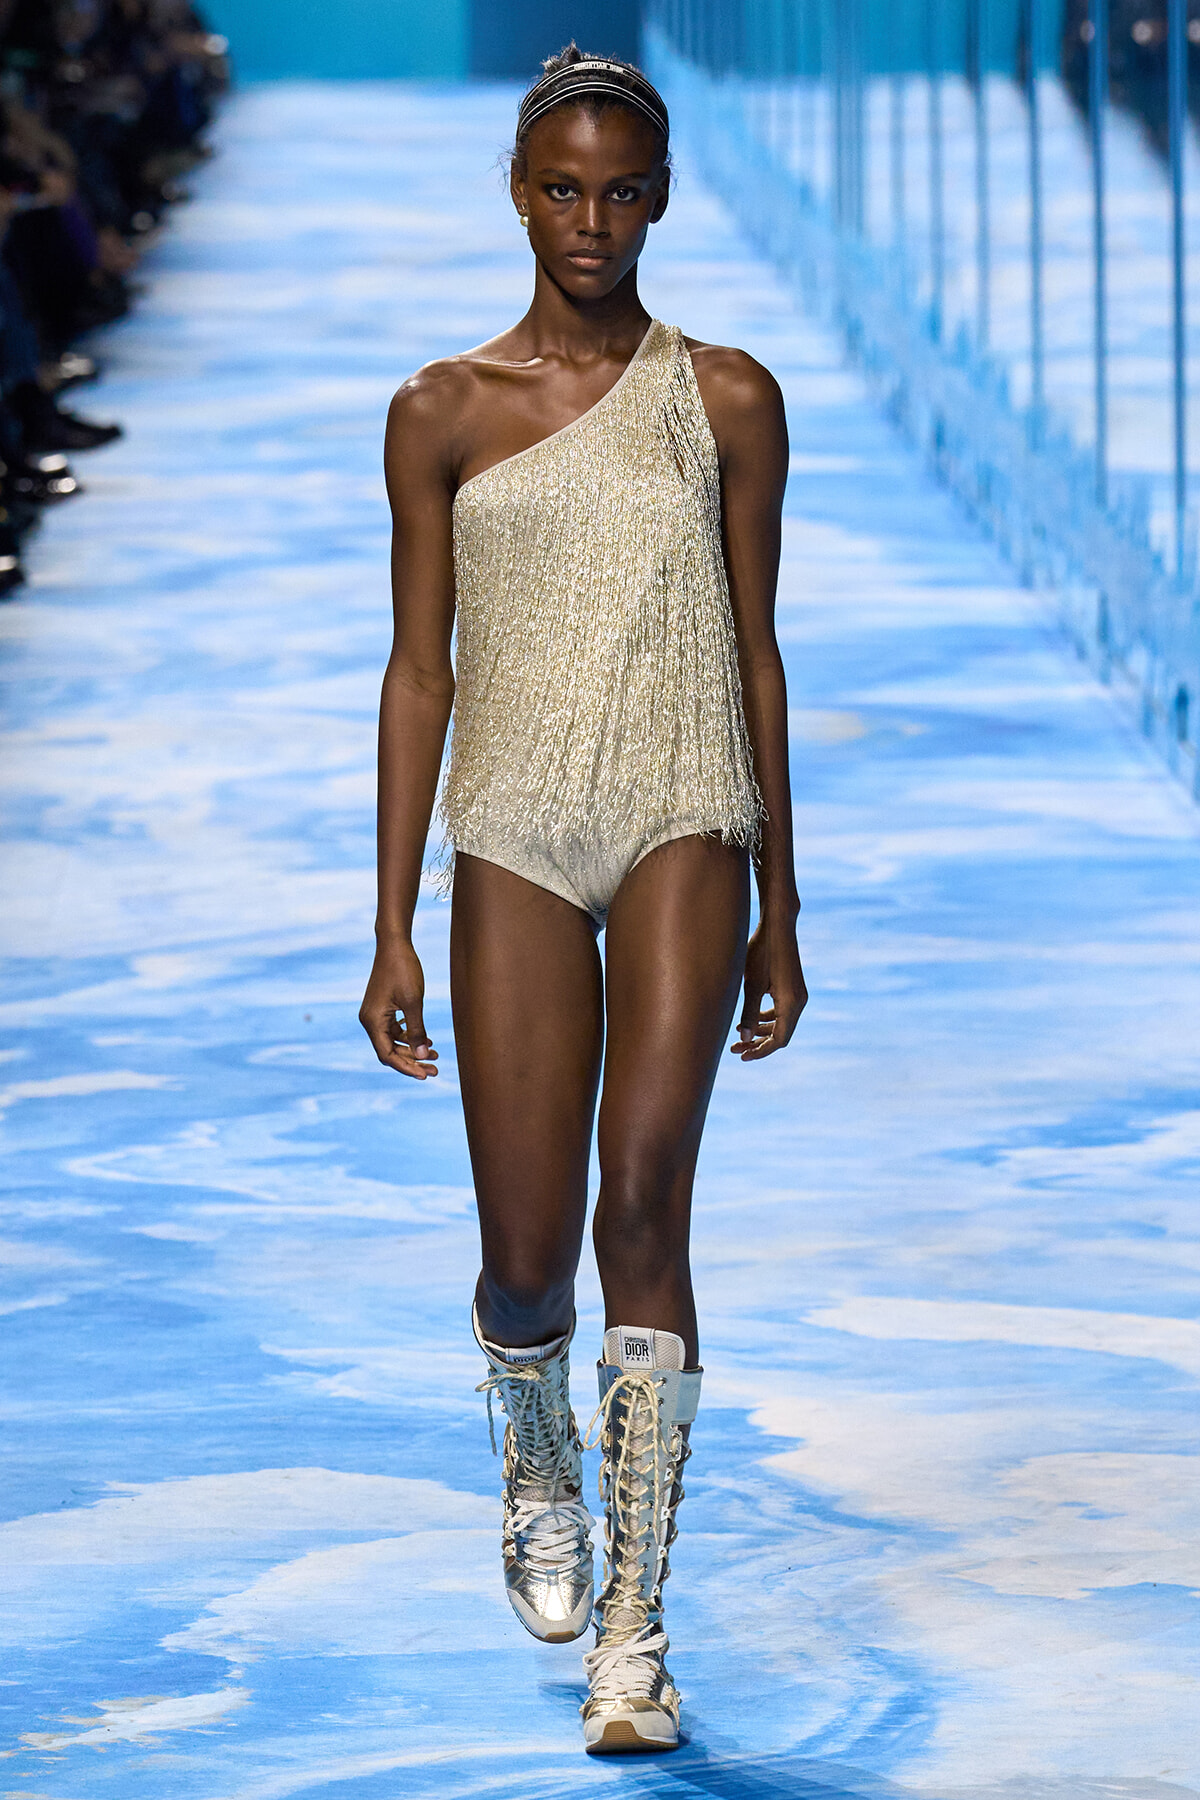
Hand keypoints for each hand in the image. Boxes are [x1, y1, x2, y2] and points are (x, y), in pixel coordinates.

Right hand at [359, 938, 437, 1078]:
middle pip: (390, 1052)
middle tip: (435, 1070)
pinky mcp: (382, 1009)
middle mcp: (369, 1021)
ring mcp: (375, 1015)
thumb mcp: (413, 1001)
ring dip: (412, 1050)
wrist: (394, 944)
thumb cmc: (403, 969)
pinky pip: (394, 1030)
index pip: (387, 1055)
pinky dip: (409, 1037)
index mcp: (372, 1021)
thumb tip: (423, 1057)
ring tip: (435, 1056)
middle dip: (412, 1062)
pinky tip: (427, 1040)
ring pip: (393, 1042)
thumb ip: (418, 1030)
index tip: (425, 1076)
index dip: (406, 1068)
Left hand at [731, 914, 806, 1060]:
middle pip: (781, 1034)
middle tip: (735, 1047)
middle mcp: (799, 1001)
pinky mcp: (793, 987)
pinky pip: (782, 1011)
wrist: (777, 925)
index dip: (760, 1051)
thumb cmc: (762, 951)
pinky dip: (767, 1017)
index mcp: (791, 1003)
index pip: (779, 1040)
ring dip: (761, 1030)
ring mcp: (798, 994)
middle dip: (758, 1042)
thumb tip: (744, 1039)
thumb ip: (748, 1013)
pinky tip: (750, 1016)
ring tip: (738, 1032)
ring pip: (781, 1022)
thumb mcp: (751, 984)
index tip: (741, 1055)